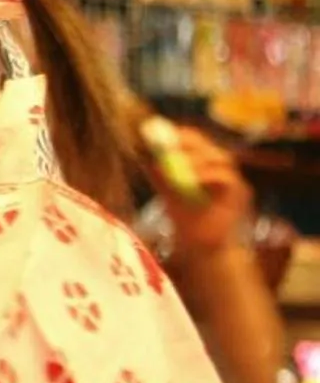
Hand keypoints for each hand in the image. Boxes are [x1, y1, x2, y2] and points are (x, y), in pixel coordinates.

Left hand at [152, 121, 253, 257]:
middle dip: (190, 144)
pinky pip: (227, 178)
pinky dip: (208, 176)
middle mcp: (220, 169)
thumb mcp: (167, 192)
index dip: (182, 136)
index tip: (163, 135)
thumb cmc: (185, 218)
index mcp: (204, 165)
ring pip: (221, 158)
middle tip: (172, 146)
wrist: (200, 246)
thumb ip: (158, 173)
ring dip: (198, 159)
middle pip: (210, 146)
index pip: (197, 141)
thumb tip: (141, 152)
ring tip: (181, 167)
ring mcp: (232, 179)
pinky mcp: (240, 193)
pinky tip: (193, 180)